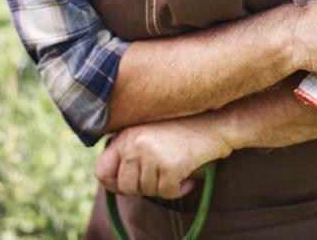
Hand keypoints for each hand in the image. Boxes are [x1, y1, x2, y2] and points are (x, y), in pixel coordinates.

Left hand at [94, 118, 231, 198]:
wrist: (215, 122)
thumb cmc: (183, 128)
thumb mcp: (149, 132)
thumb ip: (130, 150)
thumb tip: (114, 183)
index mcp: (126, 135)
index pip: (101, 170)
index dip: (114, 184)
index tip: (129, 185)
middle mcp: (134, 144)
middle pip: (125, 187)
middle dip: (143, 189)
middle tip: (160, 179)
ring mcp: (151, 154)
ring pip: (147, 191)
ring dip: (163, 188)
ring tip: (176, 172)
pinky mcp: (170, 166)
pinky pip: (166, 193)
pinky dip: (178, 190)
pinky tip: (187, 178)